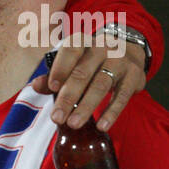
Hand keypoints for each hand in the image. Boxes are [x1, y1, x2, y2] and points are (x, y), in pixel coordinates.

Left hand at [30, 40, 147, 130]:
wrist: (129, 49)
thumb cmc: (91, 60)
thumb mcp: (73, 62)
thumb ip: (54, 74)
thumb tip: (35, 85)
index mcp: (82, 42)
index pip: (70, 51)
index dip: (60, 69)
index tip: (52, 88)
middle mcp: (102, 49)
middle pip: (82, 74)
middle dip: (68, 97)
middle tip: (57, 118)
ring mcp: (120, 61)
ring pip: (101, 85)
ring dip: (86, 107)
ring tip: (73, 124)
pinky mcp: (134, 76)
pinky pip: (122, 95)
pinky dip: (112, 112)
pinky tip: (102, 126)